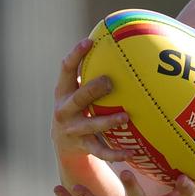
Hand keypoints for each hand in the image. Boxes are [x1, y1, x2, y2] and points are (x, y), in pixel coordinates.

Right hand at [51, 38, 133, 163]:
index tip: (88, 42)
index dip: (75, 55)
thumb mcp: (78, 89)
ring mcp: (73, 129)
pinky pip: (100, 150)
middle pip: (77, 99)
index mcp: (63, 91)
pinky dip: (115, 153)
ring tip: (125, 117)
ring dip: (107, 121)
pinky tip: (131, 152)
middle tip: (109, 81)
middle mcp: (64, 110)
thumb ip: (92, 70)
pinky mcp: (83, 146)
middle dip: (92, 90)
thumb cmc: (79, 106)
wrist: (65, 144)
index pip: (66, 70)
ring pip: (90, 125)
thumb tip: (119, 42)